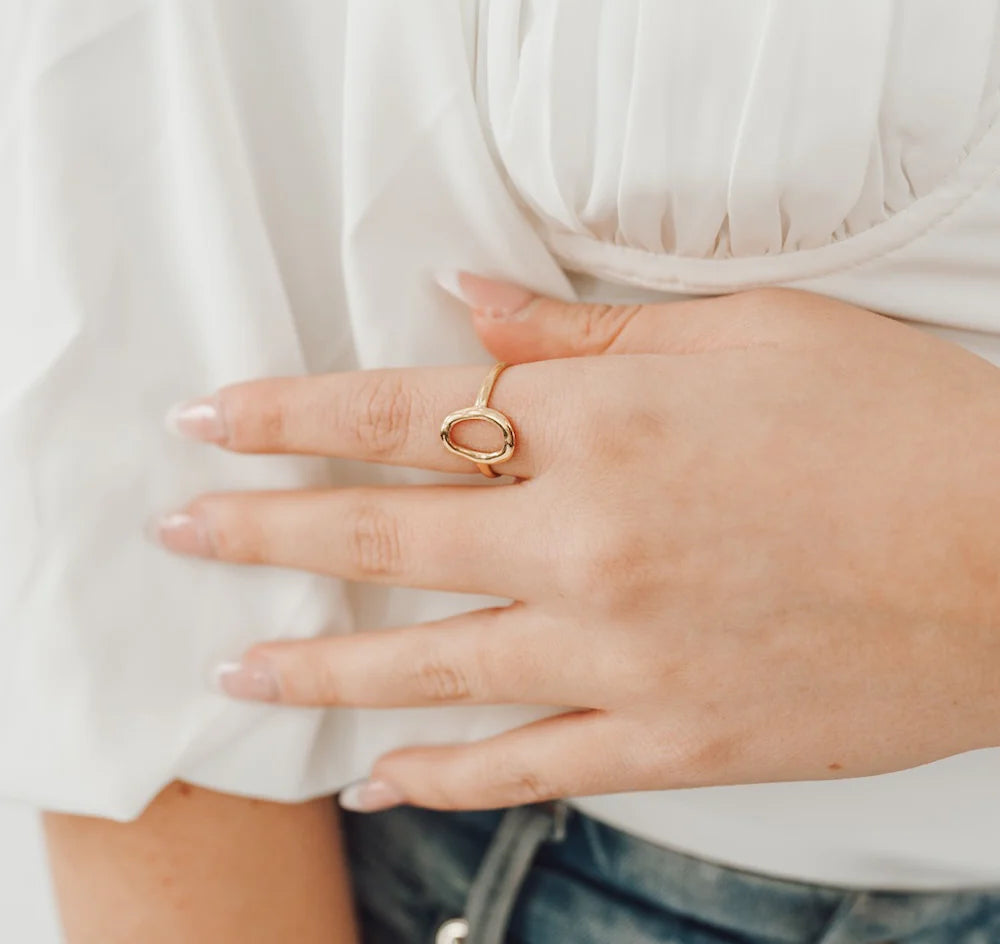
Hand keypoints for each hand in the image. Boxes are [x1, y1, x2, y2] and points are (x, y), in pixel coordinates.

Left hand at [155, 276, 999, 811]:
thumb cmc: (898, 423)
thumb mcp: (745, 335)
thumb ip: (584, 333)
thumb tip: (465, 299)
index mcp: (603, 427)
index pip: (396, 413)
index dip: (286, 416)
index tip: (209, 422)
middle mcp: (589, 544)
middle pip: (382, 536)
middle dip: (261, 533)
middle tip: (179, 532)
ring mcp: (622, 657)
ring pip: (426, 667)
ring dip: (317, 666)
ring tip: (236, 669)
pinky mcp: (672, 740)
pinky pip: (523, 766)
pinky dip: (440, 777)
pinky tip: (376, 781)